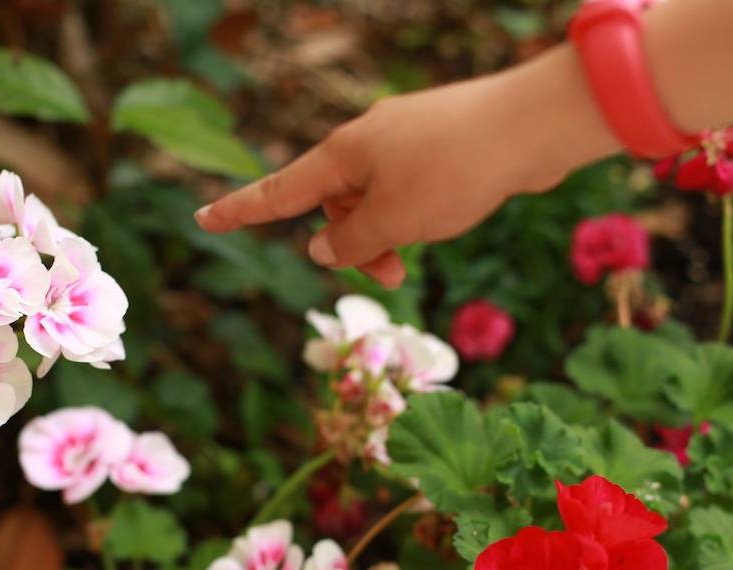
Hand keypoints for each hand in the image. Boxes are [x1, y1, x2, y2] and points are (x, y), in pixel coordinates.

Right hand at [194, 46, 617, 288]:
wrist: (529, 129)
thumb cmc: (455, 173)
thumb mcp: (393, 221)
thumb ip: (351, 242)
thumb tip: (324, 248)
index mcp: (342, 155)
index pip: (279, 191)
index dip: (240, 210)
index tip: (203, 218)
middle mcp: (366, 141)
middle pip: (335, 206)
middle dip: (355, 246)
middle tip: (393, 276)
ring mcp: (404, 141)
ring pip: (375, 202)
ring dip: (388, 237)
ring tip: (418, 256)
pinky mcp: (439, 146)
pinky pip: (409, 189)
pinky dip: (415, 216)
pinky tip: (446, 218)